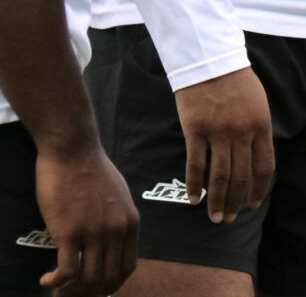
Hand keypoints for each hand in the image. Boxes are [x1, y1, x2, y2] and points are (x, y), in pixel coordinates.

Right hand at [35, 142, 137, 295]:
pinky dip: (56, 283)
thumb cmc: (90, 170)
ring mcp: (94, 232)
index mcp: (130, 222)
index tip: (94, 289)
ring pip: (88, 278)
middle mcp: (117, 230)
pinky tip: (46, 280)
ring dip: (71, 292)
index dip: (110, 284)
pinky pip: (67, 271)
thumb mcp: (117, 196)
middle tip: (72, 295)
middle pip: (108, 277)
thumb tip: (111, 240)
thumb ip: (116, 219)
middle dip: (90, 292)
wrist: (73, 151)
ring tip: (57, 291)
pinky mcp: (70, 232)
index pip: (126, 266)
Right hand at [174, 66, 274, 223]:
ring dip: (218, 200)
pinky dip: (195, 184)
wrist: (211, 63)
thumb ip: (259, 131)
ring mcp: (218, 133)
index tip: (254, 203)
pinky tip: (194, 199)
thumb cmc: (238, 83)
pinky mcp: (195, 131)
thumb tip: (257, 159)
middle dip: (237, 201)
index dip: (259, 188)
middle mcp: (242, 133)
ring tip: (216, 217)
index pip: (264, 166)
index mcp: (261, 126)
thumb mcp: (259, 105)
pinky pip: (196, 164)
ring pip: (219, 175)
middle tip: (231, 218)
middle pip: (241, 176)